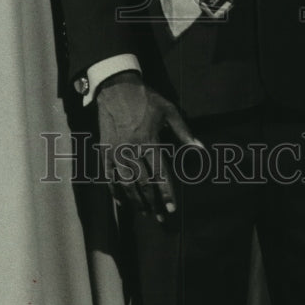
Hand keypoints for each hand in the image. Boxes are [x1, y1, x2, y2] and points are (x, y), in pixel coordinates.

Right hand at [95, 71, 200, 219]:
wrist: (116, 87)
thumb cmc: (146, 98)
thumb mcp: (168, 110)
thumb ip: (184, 131)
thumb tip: (200, 148)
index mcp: (149, 141)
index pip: (160, 174)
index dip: (166, 194)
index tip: (171, 209)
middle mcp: (131, 150)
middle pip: (143, 183)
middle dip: (152, 203)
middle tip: (159, 217)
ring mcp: (116, 151)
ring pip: (126, 183)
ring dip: (135, 201)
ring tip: (143, 212)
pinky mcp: (104, 150)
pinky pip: (108, 175)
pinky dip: (114, 190)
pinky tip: (122, 201)